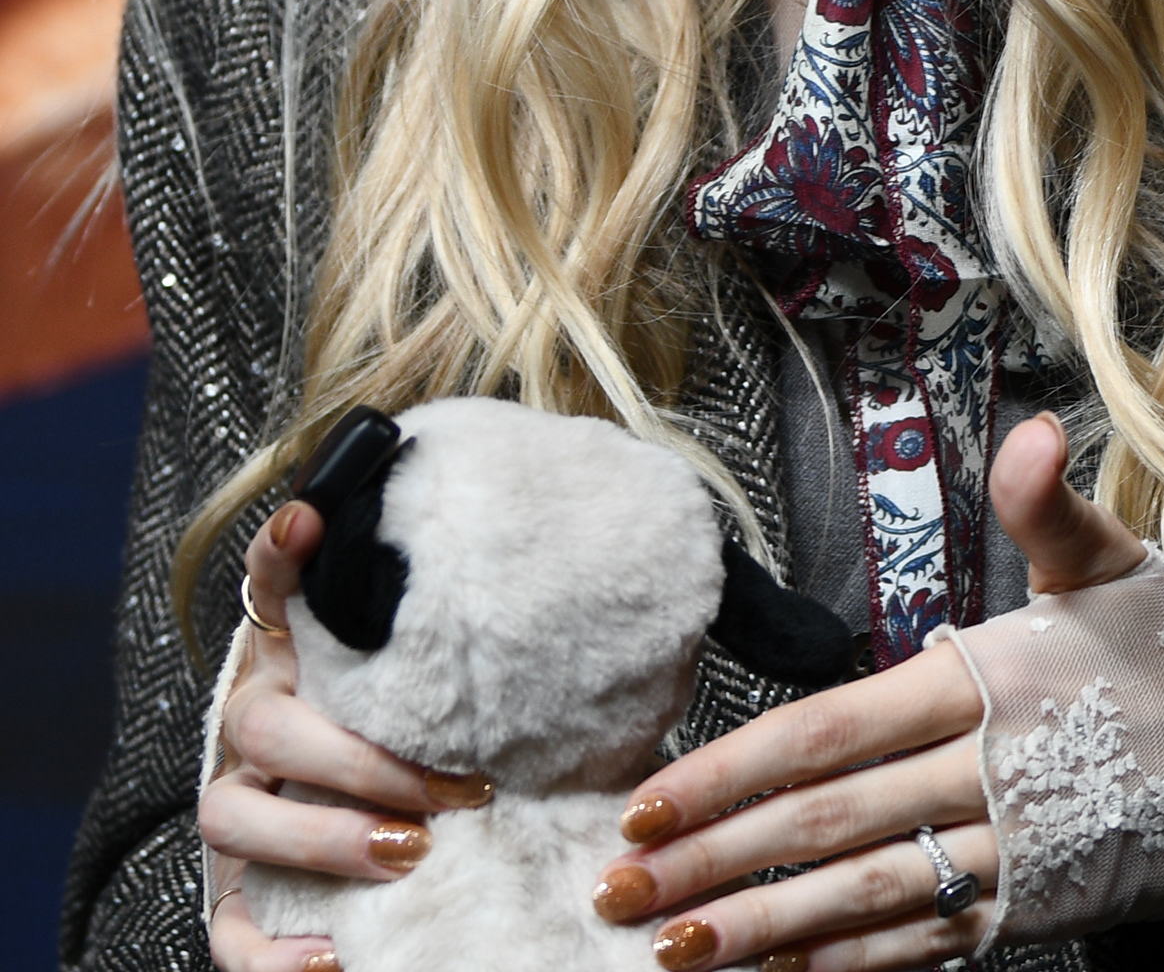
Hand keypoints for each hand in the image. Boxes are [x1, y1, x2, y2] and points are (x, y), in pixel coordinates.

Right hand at [202, 498, 495, 971]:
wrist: (414, 836)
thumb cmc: (463, 745)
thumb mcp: (489, 690)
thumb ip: (534, 655)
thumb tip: (650, 626)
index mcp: (313, 662)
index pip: (279, 590)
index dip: (284, 553)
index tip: (312, 517)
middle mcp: (262, 727)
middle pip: (266, 723)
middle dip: (356, 756)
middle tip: (452, 786)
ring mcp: (244, 809)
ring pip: (234, 815)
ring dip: (321, 835)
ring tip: (409, 852)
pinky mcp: (242, 895)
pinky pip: (229, 930)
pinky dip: (269, 953)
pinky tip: (332, 960)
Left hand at [596, 415, 1144, 971]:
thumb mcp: (1118, 564)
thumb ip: (1048, 507)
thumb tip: (1028, 432)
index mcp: (991, 679)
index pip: (831, 730)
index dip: (732, 770)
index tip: (648, 801)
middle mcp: (989, 771)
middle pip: (824, 822)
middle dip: (711, 859)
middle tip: (615, 888)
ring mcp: (1010, 851)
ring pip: (860, 895)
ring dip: (757, 929)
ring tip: (667, 948)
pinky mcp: (1029, 912)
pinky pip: (917, 943)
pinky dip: (842, 966)